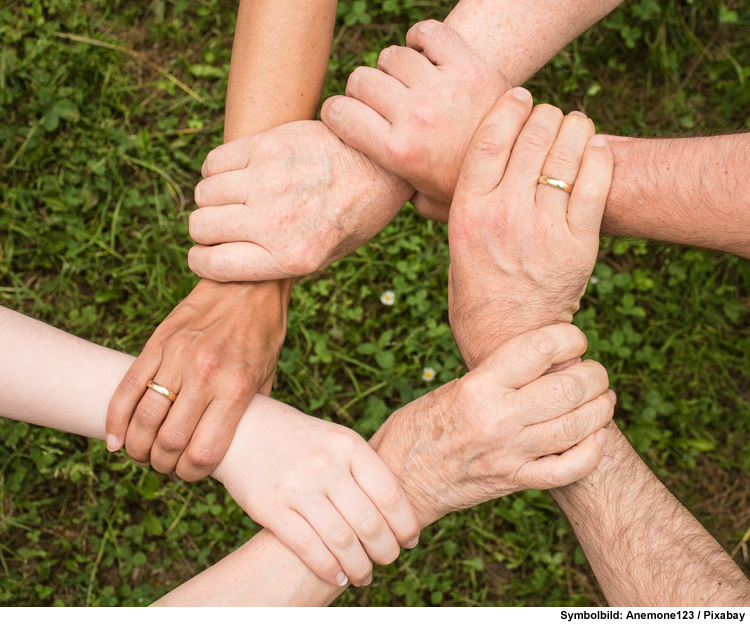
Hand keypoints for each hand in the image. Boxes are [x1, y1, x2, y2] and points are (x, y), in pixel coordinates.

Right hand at [106, 279, 289, 480]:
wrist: (247, 283)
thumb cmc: (263, 334)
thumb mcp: (267, 376)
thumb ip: (249, 412)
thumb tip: (235, 447)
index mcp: (236, 389)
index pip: (203, 452)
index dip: (192, 474)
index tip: (190, 473)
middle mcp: (205, 375)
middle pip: (169, 441)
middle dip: (163, 464)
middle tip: (165, 465)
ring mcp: (177, 357)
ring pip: (143, 419)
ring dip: (138, 447)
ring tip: (142, 453)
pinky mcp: (158, 343)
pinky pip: (127, 388)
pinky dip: (115, 419)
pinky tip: (116, 439)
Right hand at [187, 120, 412, 280]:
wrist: (382, 166)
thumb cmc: (353, 216)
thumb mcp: (324, 257)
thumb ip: (277, 263)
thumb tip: (228, 263)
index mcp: (290, 257)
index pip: (212, 265)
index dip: (202, 261)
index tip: (206, 254)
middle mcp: (276, 222)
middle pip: (201, 226)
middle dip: (206, 229)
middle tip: (225, 224)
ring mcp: (269, 181)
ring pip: (204, 193)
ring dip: (213, 198)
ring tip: (235, 197)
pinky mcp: (268, 146)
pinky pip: (214, 162)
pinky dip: (217, 170)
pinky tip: (239, 173)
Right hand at [212, 396, 419, 587]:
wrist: (242, 428)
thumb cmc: (299, 438)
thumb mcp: (335, 439)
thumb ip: (362, 469)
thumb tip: (397, 513)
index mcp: (348, 445)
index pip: (389, 494)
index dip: (405, 524)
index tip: (410, 540)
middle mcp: (326, 465)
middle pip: (369, 523)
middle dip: (386, 550)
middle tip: (388, 560)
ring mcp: (297, 487)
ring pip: (342, 541)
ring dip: (360, 567)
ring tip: (365, 575)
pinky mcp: (270, 508)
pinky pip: (308, 547)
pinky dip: (328, 569)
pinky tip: (338, 577)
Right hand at [321, 20, 508, 221]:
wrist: (523, 169)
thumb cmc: (467, 188)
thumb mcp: (426, 203)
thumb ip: (395, 191)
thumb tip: (372, 185)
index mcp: (398, 152)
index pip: (338, 113)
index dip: (336, 113)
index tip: (346, 117)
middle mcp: (416, 117)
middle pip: (361, 80)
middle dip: (363, 91)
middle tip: (381, 103)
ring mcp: (443, 88)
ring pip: (392, 56)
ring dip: (393, 68)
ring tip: (407, 84)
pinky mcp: (470, 66)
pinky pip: (429, 33)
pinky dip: (421, 38)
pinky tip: (425, 56)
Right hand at [371, 324, 612, 525]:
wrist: (399, 480)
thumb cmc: (418, 427)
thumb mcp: (452, 389)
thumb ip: (495, 377)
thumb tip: (542, 363)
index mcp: (478, 386)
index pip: (539, 349)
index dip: (569, 337)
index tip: (575, 339)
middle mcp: (497, 418)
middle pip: (569, 387)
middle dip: (594, 375)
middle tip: (595, 372)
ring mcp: (509, 453)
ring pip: (577, 426)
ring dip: (601, 408)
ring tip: (603, 398)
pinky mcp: (514, 481)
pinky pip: (567, 470)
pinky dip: (592, 452)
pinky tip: (597, 437)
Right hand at [447, 89, 613, 367]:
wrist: (509, 339)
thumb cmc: (476, 291)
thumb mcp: (455, 244)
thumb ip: (457, 204)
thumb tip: (453, 168)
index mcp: (468, 212)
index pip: (490, 138)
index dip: (509, 107)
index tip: (519, 94)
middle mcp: (504, 215)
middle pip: (533, 137)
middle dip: (545, 114)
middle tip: (549, 114)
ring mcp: (544, 229)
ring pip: (567, 153)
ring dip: (575, 128)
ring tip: (575, 126)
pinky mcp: (578, 244)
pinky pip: (595, 183)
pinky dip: (599, 156)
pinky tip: (595, 148)